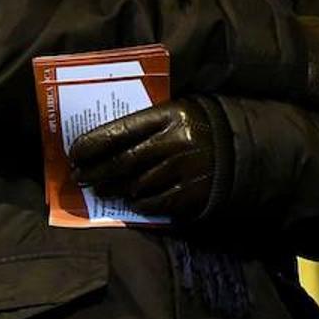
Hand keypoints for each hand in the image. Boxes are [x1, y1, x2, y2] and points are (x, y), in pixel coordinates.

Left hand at [68, 100, 220, 220]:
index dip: (92, 144)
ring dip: (115, 189)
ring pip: (136, 184)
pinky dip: (140, 204)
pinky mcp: (192, 192)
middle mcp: (175, 141)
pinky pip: (155, 203)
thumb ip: (148, 125)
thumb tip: (104, 144)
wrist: (245, 148)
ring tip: (103, 190)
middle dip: (96, 171)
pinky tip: (132, 202)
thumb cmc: (201, 127)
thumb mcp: (178, 114)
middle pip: (123, 161)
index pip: (120, 130)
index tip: (74, 154)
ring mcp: (184, 168)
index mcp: (170, 115)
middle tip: (80, 178)